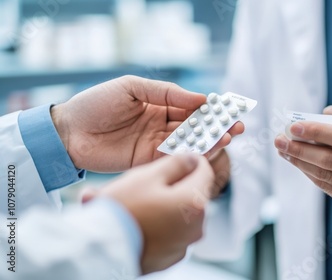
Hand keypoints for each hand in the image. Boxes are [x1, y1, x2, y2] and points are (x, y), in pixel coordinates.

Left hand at [50, 75, 243, 171]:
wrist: (69, 132)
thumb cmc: (96, 103)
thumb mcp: (132, 88)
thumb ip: (166, 93)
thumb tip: (200, 99)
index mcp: (158, 104)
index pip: (191, 106)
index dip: (211, 107)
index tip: (231, 108)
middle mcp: (161, 124)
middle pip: (196, 126)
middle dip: (218, 125)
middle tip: (238, 126)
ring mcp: (156, 143)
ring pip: (189, 142)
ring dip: (210, 140)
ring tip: (229, 137)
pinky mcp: (148, 161)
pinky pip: (174, 157)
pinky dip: (192, 154)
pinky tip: (207, 150)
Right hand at [82, 154, 214, 273]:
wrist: (102, 249)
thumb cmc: (123, 212)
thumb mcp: (148, 176)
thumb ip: (176, 164)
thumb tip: (191, 159)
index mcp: (194, 202)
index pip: (205, 172)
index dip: (194, 161)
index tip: (183, 158)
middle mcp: (196, 226)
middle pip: (194, 194)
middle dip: (178, 185)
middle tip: (153, 181)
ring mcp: (184, 243)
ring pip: (183, 215)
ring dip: (169, 205)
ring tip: (141, 203)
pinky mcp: (171, 256)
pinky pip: (172, 233)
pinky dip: (162, 224)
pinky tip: (141, 221)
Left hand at [274, 103, 331, 212]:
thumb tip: (321, 114)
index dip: (313, 132)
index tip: (292, 127)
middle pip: (328, 160)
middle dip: (299, 150)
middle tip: (279, 140)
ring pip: (326, 177)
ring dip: (301, 163)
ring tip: (285, 152)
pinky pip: (331, 189)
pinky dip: (313, 175)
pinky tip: (301, 164)